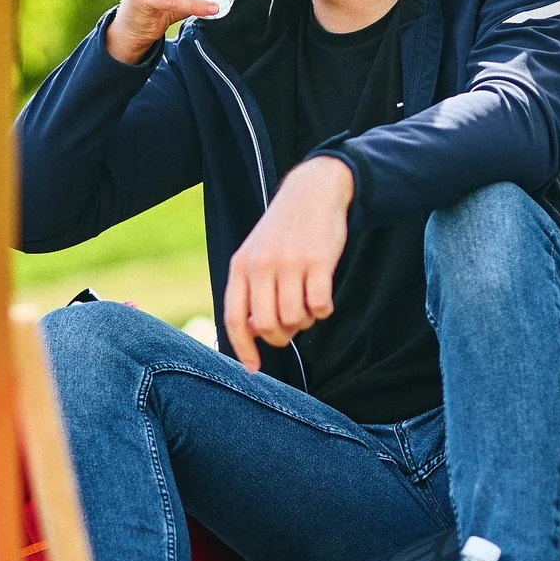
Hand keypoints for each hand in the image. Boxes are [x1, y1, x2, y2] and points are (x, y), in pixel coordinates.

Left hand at [223, 158, 352, 369]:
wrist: (312, 192)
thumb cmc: (284, 231)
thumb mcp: (256, 254)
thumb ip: (251, 290)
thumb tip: (255, 333)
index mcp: (241, 266)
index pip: (235, 319)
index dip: (244, 349)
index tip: (253, 368)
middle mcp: (262, 266)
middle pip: (268, 326)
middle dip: (283, 335)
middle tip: (293, 325)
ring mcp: (290, 263)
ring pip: (295, 319)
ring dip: (305, 321)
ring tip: (308, 304)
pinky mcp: (318, 261)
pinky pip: (320, 306)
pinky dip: (323, 310)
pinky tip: (323, 298)